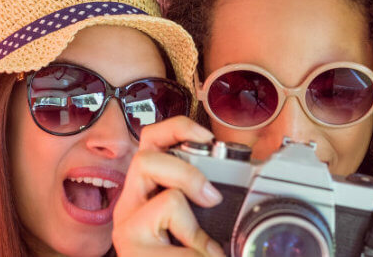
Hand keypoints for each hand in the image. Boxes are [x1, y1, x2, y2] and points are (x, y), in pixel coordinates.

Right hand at [111, 116, 225, 256]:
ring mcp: (127, 227)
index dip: (176, 129)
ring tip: (203, 246)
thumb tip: (244, 179)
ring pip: (166, 196)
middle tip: (212, 198)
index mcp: (148, 192)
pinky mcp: (131, 247)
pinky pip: (175, 230)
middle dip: (187, 172)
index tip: (205, 135)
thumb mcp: (200, 227)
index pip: (150, 143)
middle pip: (146, 158)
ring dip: (195, 223)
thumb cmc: (187, 252)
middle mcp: (131, 206)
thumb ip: (208, 202)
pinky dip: (196, 246)